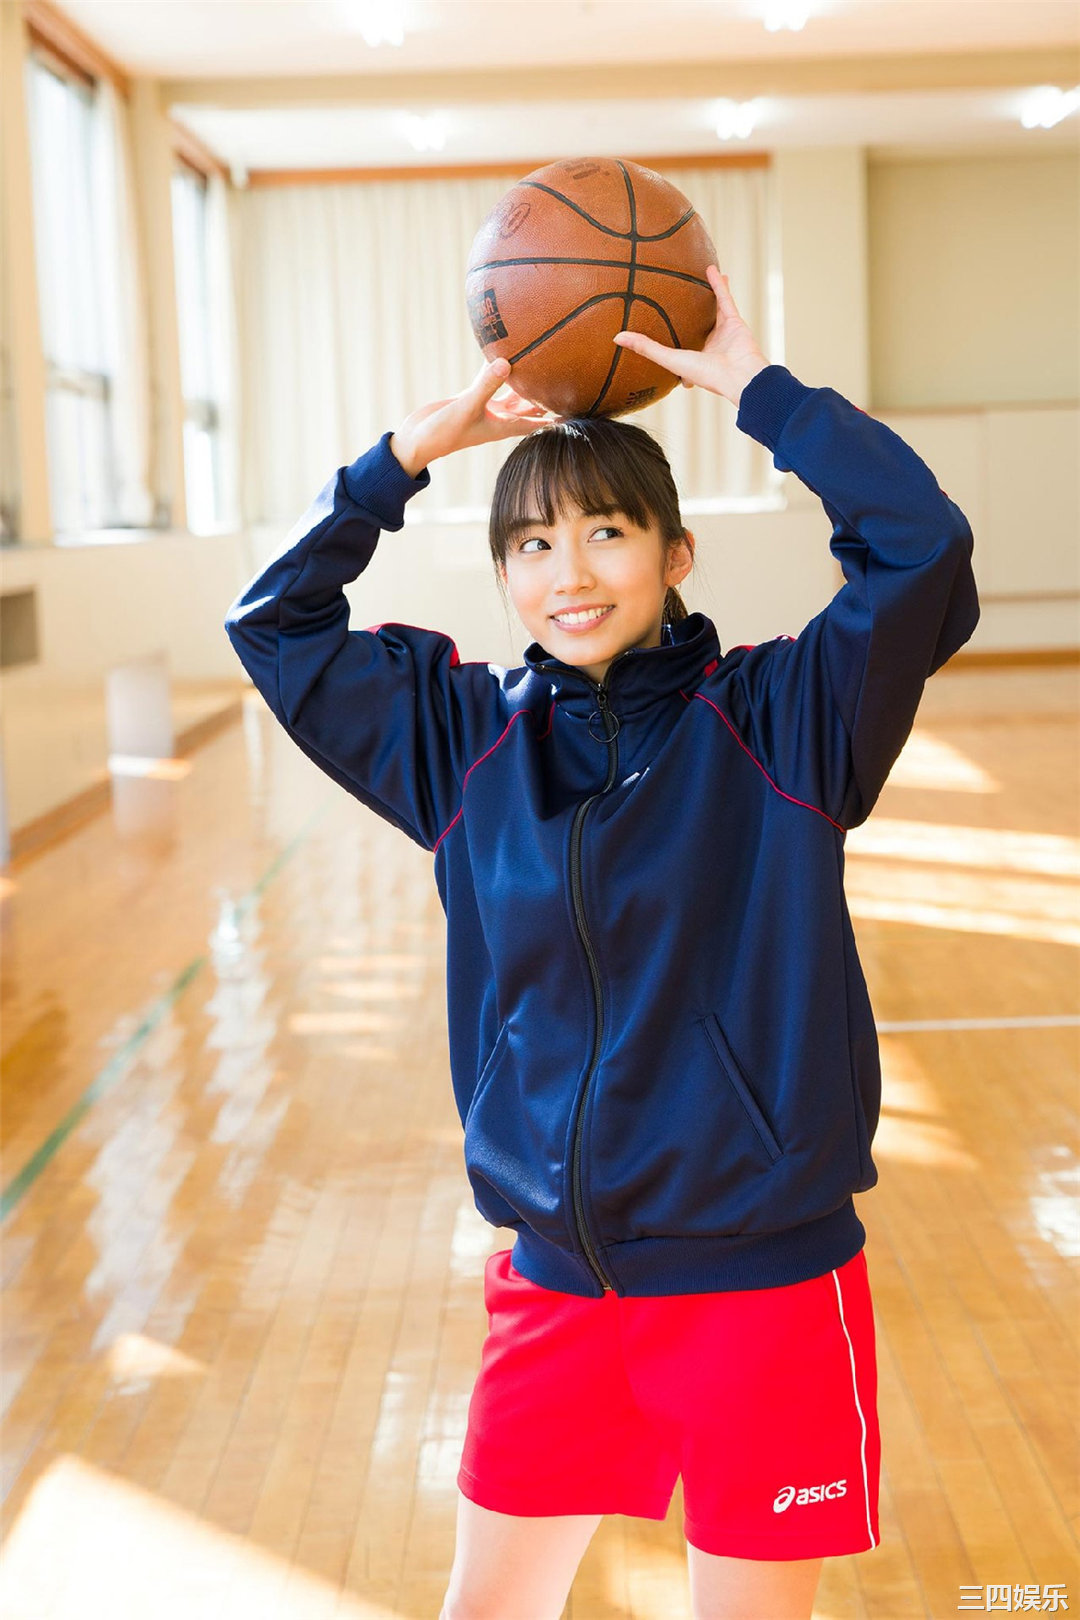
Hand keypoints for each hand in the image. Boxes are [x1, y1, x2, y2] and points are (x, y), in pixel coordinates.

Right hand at [389, 358, 561, 476]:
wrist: (417, 439)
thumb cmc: (442, 433)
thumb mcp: (466, 407)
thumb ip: (485, 386)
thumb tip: (507, 362)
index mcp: (503, 425)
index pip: (538, 422)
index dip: (558, 417)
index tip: (578, 411)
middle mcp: (498, 417)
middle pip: (530, 406)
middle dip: (547, 396)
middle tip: (569, 381)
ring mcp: (485, 407)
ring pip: (512, 393)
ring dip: (526, 382)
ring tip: (545, 365)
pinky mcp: (472, 398)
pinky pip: (491, 381)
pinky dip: (498, 370)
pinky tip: (504, 355)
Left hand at [612, 265, 770, 406]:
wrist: (740, 375)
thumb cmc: (706, 374)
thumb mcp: (669, 358)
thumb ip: (645, 347)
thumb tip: (617, 337)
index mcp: (691, 359)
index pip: (674, 348)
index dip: (664, 341)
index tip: (650, 328)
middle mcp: (706, 346)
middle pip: (693, 325)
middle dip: (684, 314)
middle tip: (672, 299)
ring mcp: (721, 334)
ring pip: (710, 309)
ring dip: (703, 294)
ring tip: (695, 277)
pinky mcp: (734, 322)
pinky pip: (724, 299)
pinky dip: (718, 284)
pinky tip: (709, 268)